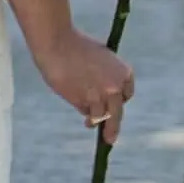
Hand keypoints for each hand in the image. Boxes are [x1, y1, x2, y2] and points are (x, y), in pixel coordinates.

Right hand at [28, 26, 135, 144]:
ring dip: (94, 121)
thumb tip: (103, 96)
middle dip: (113, 127)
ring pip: (100, 116)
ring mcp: (101, 97)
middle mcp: (116, 87)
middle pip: (117, 113)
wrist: (57, 43)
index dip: (117, 101)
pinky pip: (84, 111)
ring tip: (88, 124)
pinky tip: (72, 95)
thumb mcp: (100, 58)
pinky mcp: (84, 102)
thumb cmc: (75, 47)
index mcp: (124, 72)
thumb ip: (106, 76)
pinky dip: (80, 108)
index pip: (126, 95)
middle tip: (110, 139)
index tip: (113, 107)